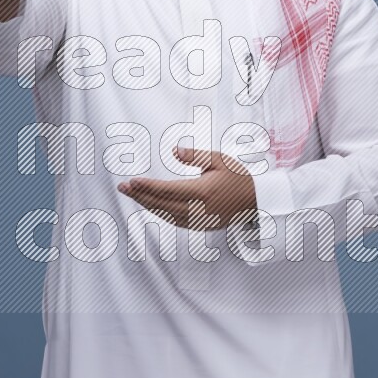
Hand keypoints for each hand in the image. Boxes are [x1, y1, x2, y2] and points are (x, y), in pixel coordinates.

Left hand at [117, 146, 258, 230]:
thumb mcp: (219, 159)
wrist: (255, 201)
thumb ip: (196, 155)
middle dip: (140, 195)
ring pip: (165, 214)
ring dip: (147, 205)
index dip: (147, 186)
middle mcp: (199, 208)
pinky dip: (160, 213)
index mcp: (203, 191)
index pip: (167, 189)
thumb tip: (174, 151)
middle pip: (161, 203)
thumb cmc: (237, 178)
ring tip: (133, 195)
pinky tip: (151, 205)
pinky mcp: (200, 225)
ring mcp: (199, 219)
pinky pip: (174, 221)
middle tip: (122, 188)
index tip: (131, 181)